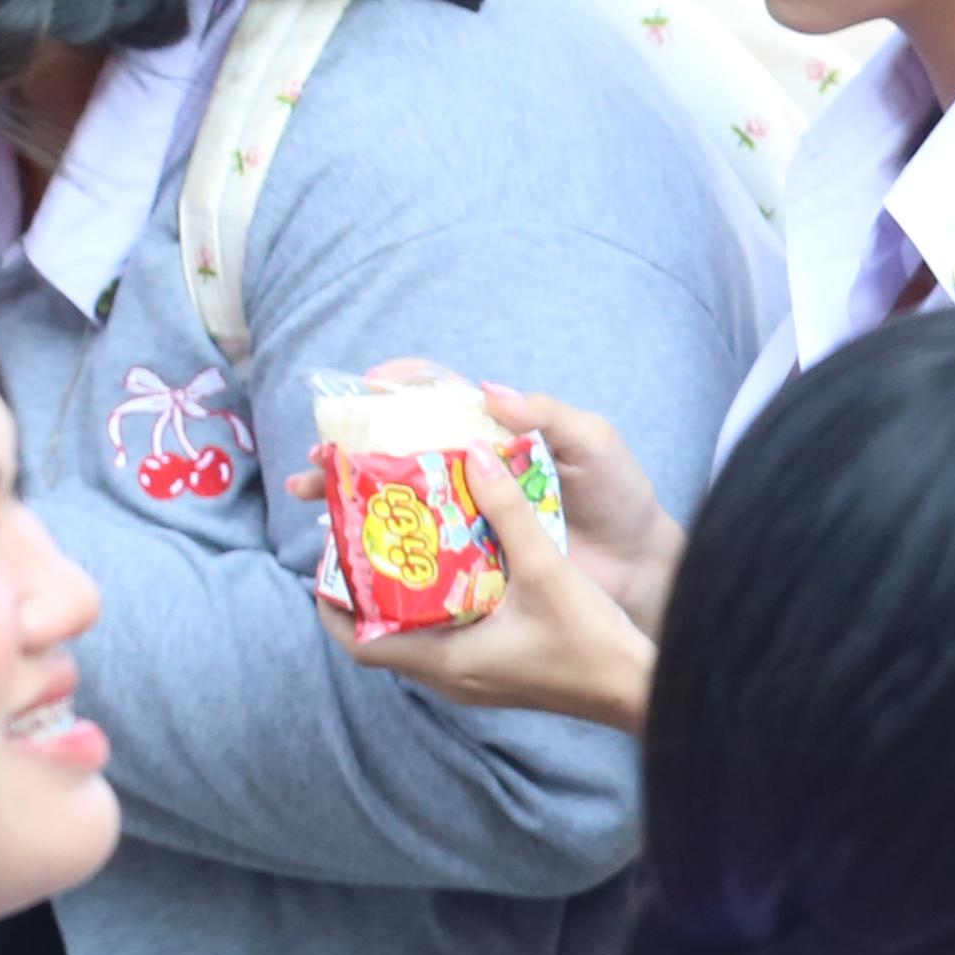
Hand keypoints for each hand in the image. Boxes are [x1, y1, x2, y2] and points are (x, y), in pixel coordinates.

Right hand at [318, 369, 684, 632]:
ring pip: (396, 499)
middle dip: (347, 449)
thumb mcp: (594, 442)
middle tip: (315, 457)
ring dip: (347, 496)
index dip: (398, 386)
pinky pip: (417, 548)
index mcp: (496, 433)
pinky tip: (347, 547)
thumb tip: (488, 392)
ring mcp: (468, 516)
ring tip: (311, 499)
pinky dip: (378, 545)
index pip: (437, 397)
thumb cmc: (621, 497)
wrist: (642, 569)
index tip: (367, 386)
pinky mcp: (470, 559)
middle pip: (397, 450)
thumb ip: (547, 414)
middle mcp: (472, 471)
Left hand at [320, 438, 657, 734]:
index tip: (327, 557)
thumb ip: (508, 512)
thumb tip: (475, 454)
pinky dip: (436, 605)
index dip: (333, 601)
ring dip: (401, 596)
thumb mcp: (546, 569)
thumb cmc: (593, 642)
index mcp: (445, 661)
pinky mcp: (496, 673)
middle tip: (362, 538)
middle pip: (381, 635)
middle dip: (364, 589)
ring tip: (400, 544)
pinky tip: (453, 567)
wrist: (642, 691)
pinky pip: (446, 639)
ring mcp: (473, 679)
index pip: (360, 641)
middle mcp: (449, 677)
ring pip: (414, 636)